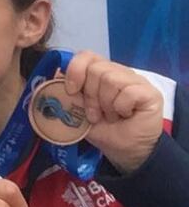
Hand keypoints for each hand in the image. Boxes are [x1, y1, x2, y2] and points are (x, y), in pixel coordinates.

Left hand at [64, 50, 163, 173]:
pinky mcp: (150, 93)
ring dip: (106, 104)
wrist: (125, 150)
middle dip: (90, 96)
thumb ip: (67, 94)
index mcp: (100, 73)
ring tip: (111, 116)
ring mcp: (136, 81)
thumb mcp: (78, 112)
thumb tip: (55, 75)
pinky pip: (129, 92)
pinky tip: (125, 115)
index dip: (75, 71)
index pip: (86, 56)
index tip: (71, 91)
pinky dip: (121, 107)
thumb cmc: (103, 129)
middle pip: (97, 69)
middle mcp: (119, 72)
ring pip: (111, 79)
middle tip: (95, 114)